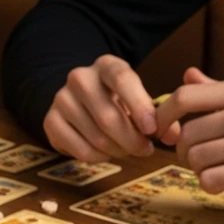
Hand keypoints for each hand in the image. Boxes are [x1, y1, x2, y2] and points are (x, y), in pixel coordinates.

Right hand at [44, 55, 162, 160]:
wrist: (77, 100)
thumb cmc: (114, 100)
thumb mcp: (136, 99)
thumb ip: (158, 116)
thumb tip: (172, 136)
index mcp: (106, 65)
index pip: (122, 80)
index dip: (139, 106)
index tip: (152, 130)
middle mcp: (80, 78)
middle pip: (108, 117)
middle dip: (131, 140)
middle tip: (144, 150)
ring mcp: (61, 99)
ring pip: (95, 137)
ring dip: (116, 151)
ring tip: (126, 151)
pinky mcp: (50, 122)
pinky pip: (80, 150)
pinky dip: (98, 158)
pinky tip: (106, 154)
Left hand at [154, 67, 223, 207]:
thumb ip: (219, 91)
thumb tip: (187, 74)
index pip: (184, 96)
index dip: (163, 116)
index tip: (161, 132)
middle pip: (186, 135)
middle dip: (187, 152)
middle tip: (206, 159)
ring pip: (194, 160)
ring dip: (201, 171)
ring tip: (223, 169)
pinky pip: (208, 181)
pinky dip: (212, 186)